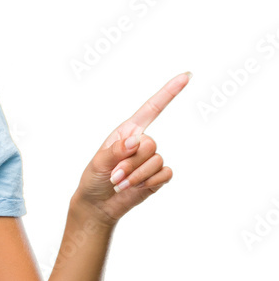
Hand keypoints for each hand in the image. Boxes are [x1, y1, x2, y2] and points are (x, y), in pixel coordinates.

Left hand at [73, 72, 190, 226]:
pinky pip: (165, 174)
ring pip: (156, 160)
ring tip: (120, 183)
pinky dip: (149, 182)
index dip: (169, 92)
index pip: (152, 108)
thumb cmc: (94, 179)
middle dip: (131, 163)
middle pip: (150, 143)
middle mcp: (142, 142)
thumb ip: (116, 150)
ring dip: (136, 175)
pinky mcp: (158, 176)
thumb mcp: (98, 163)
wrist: (98, 204)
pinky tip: (136, 188)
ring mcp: (151, 159)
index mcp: (127, 132)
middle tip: (115, 175)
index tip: (187, 76)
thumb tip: (136, 140)